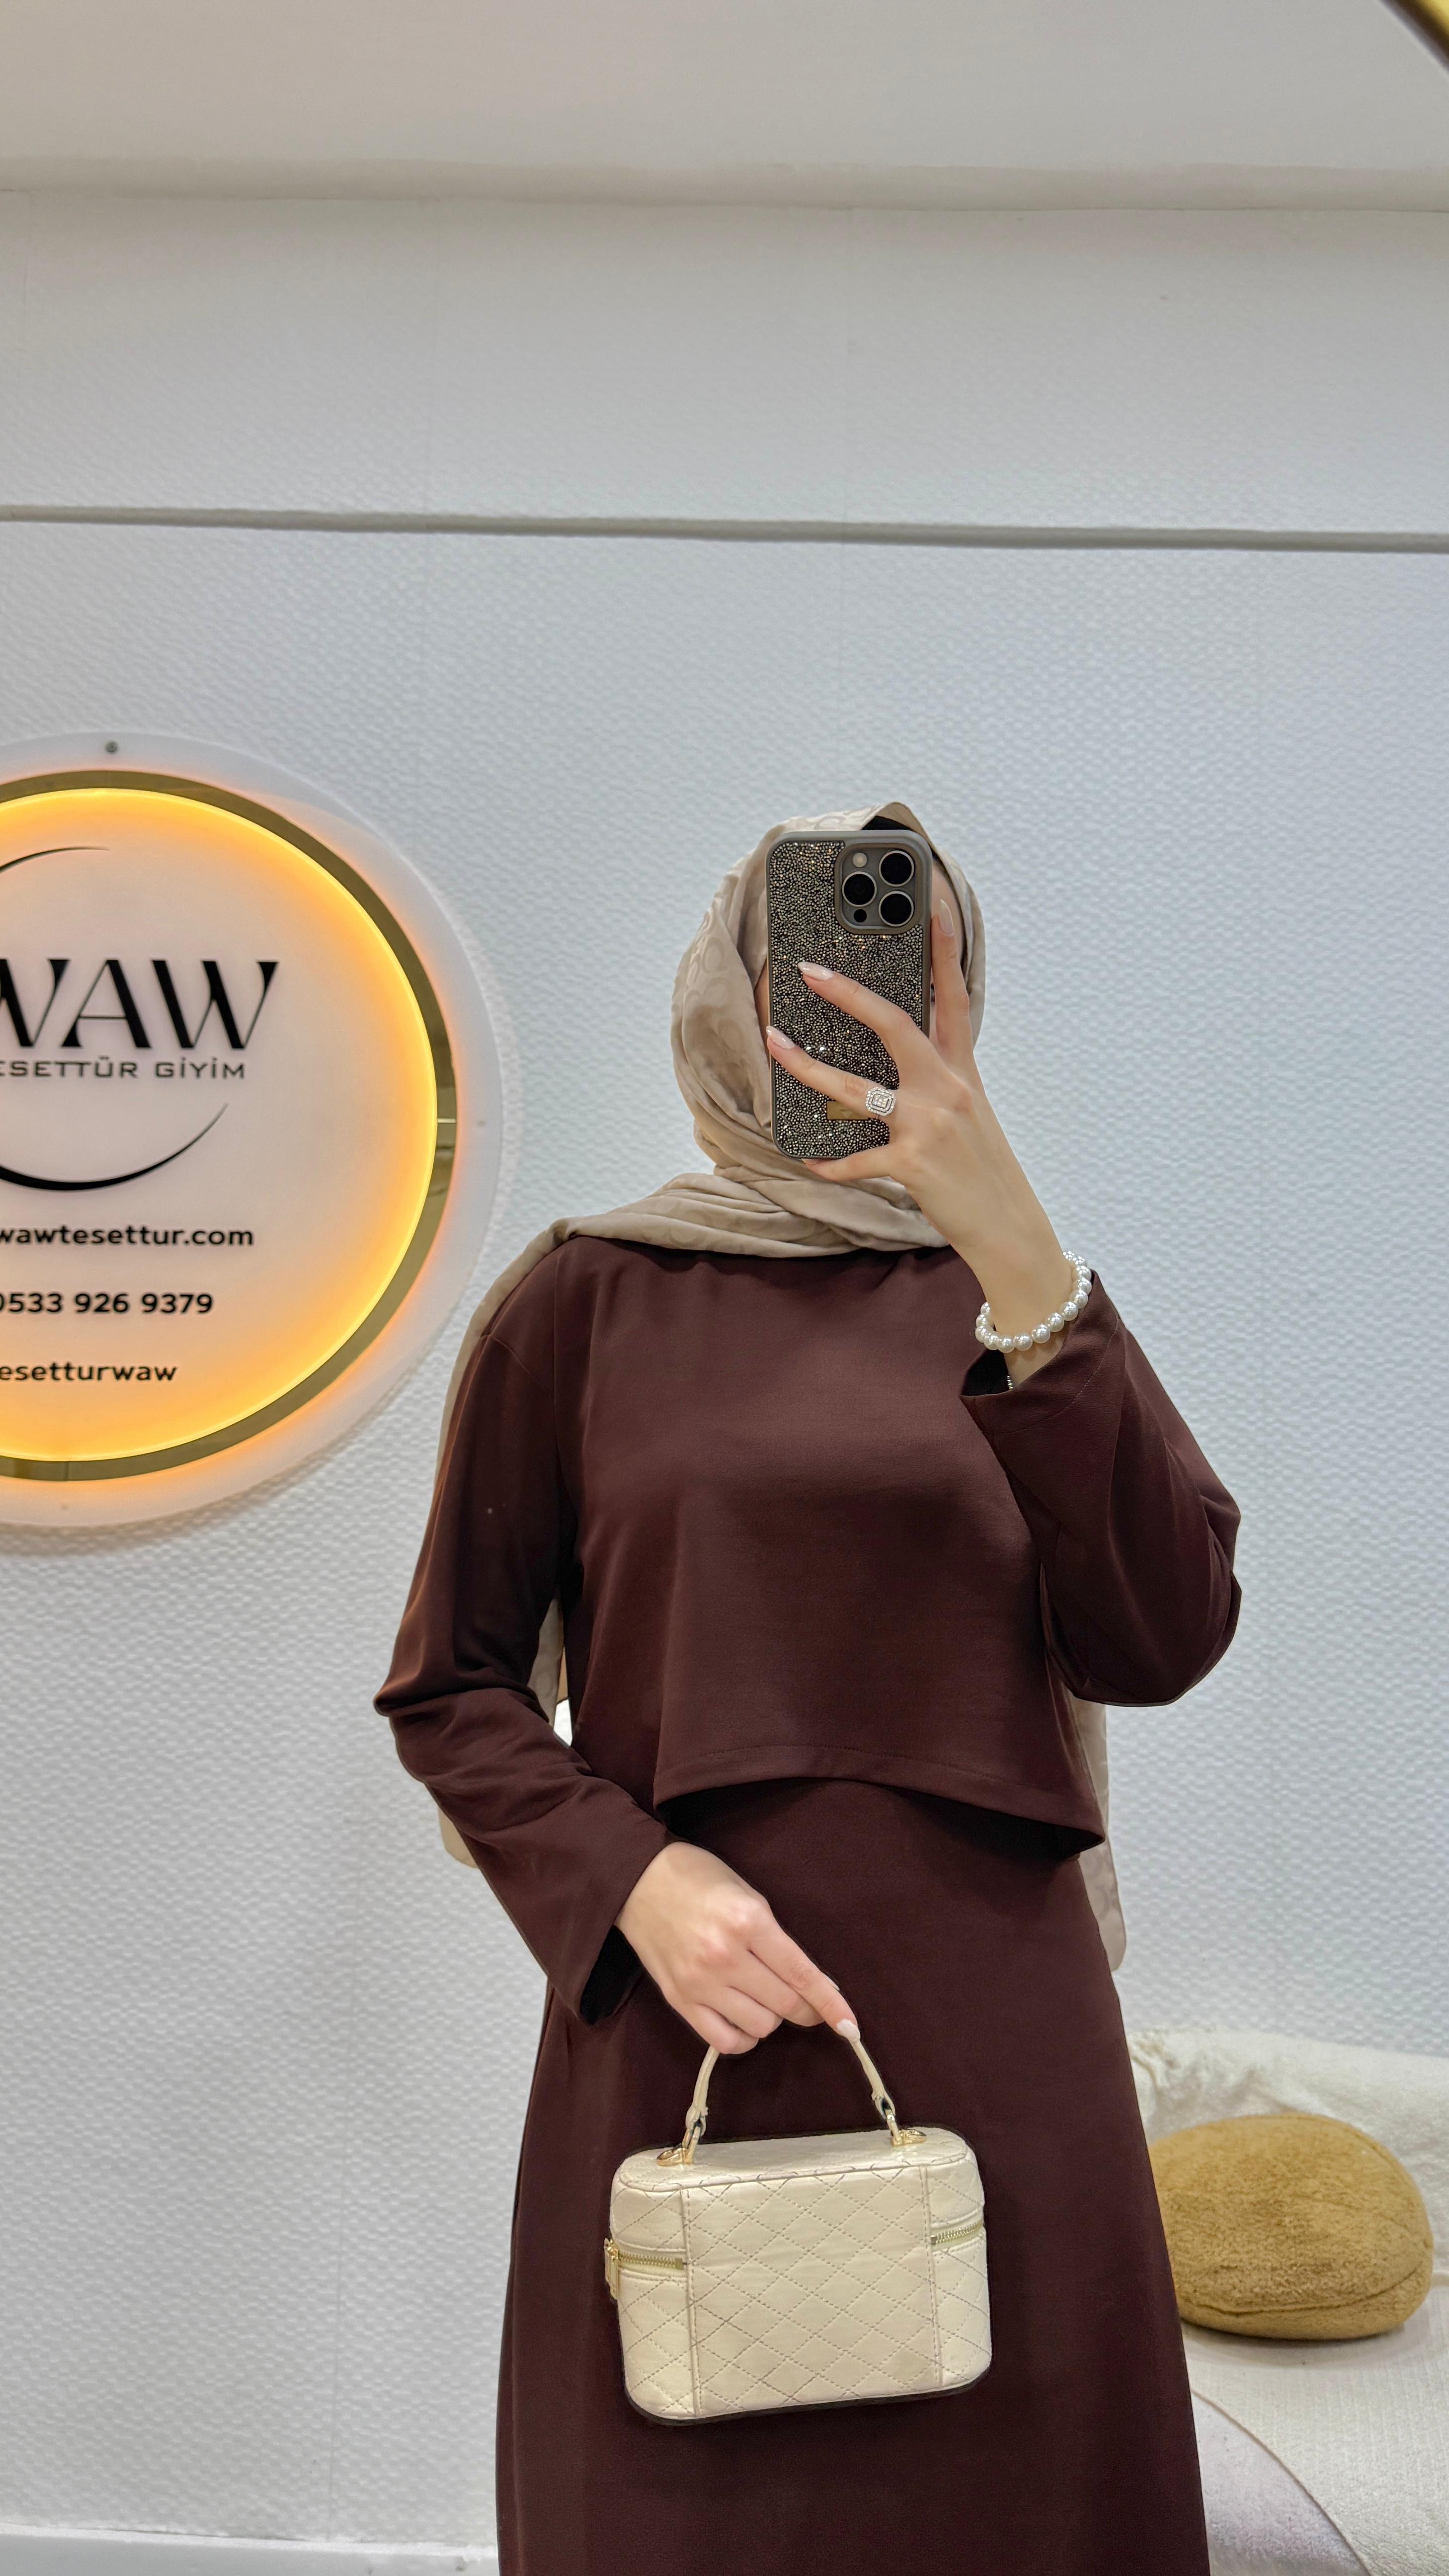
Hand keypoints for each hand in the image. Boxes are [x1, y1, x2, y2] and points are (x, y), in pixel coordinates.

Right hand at [616, 1841, 856, 2055]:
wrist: (636, 1881)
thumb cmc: (699, 1879)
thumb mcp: (748, 1895)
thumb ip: (778, 1940)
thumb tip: (813, 1984)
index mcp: (747, 1921)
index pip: (801, 1974)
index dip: (830, 2004)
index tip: (850, 2025)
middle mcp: (724, 1957)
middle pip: (785, 2004)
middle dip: (805, 2007)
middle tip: (805, 2000)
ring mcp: (699, 1983)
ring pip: (760, 2027)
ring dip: (772, 2017)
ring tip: (762, 1995)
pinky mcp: (679, 2001)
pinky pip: (725, 2041)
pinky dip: (744, 2037)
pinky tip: (744, 2017)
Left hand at [764, 894, 1074, 1379]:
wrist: (1011, 1229)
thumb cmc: (984, 1171)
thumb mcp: (971, 1114)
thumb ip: (939, 1081)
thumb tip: (902, 1059)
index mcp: (963, 1072)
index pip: (955, 996)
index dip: (944, 947)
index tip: (930, 901)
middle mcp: (948, 1090)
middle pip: (895, 1026)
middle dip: (850, 995)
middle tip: (810, 971)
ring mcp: (930, 1126)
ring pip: (858, 1089)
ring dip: (809, 1069)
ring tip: (775, 1046)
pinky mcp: (913, 1165)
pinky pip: (857, 1160)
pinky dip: (829, 1162)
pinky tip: (807, 1160)